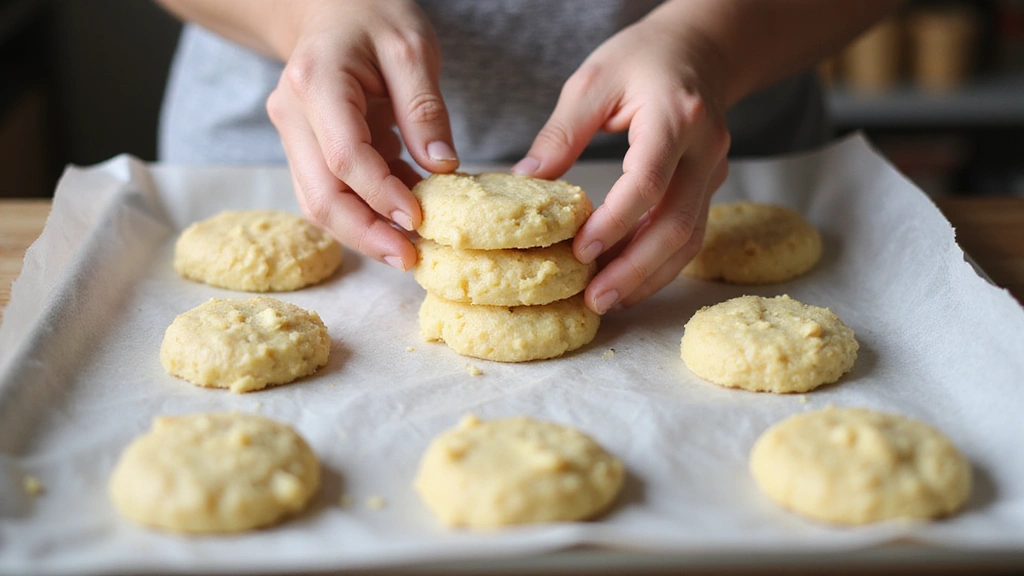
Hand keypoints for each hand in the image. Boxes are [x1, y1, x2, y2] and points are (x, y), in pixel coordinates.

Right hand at [266, 0, 457, 270]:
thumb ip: (425, 109)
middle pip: (320, 194)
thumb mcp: (413, 49)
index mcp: (317, 82)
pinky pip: (330, 191)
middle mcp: (292, 113)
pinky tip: (402, 217)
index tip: (419, 220)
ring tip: (411, 248)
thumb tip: (442, 169)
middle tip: (410, 260)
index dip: (380, 195)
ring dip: (364, 231)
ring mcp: (293, 134)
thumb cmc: (373, 15)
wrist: (331, 6)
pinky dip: (365, 209)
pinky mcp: (305, 149)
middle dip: (365, 234)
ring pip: (318, 202)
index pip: (344, 156)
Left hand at [512, 15, 729, 313]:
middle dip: (635, 269)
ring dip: (648, 276)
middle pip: (677, 224)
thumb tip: (525, 182)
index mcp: (675, 117)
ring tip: (606, 300)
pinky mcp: (710, 188)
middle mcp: (705, 150)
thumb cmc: (643, 58)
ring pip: (689, 240)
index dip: (615, 222)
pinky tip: (626, 280)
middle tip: (595, 298)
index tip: (580, 251)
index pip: (648, 181)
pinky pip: (689, 234)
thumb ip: (560, 133)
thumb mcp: (592, 82)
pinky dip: (658, 263)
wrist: (702, 48)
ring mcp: (714, 172)